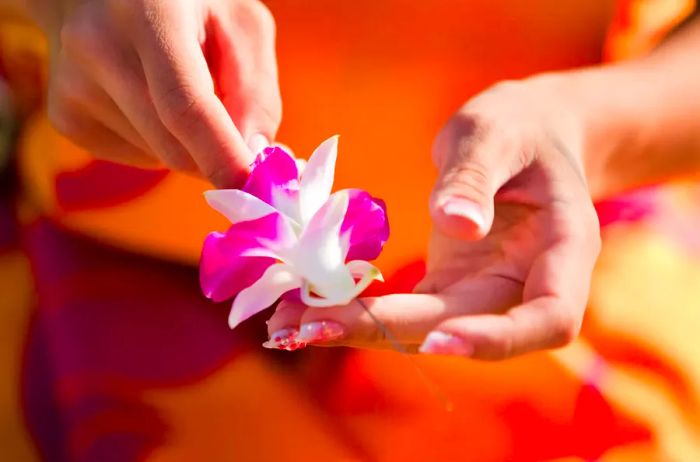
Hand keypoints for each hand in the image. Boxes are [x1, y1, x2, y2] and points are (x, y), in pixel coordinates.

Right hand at [36, 0, 279, 186]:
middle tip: (242, 144)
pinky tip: (152, 101)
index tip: (252, 191)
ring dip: (190, 146)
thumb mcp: (242, 24)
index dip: (221, 156)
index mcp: (148, 14)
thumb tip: (252, 157)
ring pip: (159, 159)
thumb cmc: (189, 5)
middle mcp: (97, 48)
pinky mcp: (64, 118)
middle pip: (173, 147)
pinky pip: (138, 159)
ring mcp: (72, 87)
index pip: (184, 106)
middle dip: (217, 160)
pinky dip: (163, 145)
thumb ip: (256, 89)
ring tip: (181, 91)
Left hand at [266, 78, 600, 359]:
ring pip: (427, 330)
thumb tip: (457, 224)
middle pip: (466, 330)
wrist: (521, 139)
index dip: (497, 338)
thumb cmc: (519, 128)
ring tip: (286, 326)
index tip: (437, 339)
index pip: (550, 317)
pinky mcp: (451, 289)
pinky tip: (307, 309)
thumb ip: (477, 175)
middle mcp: (526, 286)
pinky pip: (406, 311)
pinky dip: (358, 312)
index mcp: (564, 250)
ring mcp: (485, 293)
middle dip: (388, 332)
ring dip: (358, 331)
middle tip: (309, 328)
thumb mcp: (496, 134)